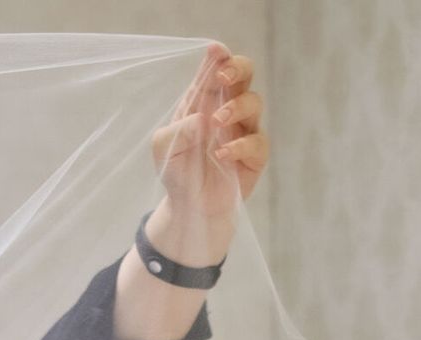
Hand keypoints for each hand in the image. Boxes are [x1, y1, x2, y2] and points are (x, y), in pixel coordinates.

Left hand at [152, 44, 268, 224]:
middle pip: (245, 75)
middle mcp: (228, 110)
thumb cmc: (177, 170)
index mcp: (205, 101)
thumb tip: (202, 119)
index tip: (215, 51)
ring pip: (254, 103)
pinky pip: (257, 142)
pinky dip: (240, 146)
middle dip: (237, 69)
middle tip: (222, 78)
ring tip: (216, 122)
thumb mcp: (163, 148)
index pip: (216, 70)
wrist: (190, 207)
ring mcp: (244, 131)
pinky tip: (222, 154)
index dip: (219, 57)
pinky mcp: (254, 156)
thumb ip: (176, 129)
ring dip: (236, 107)